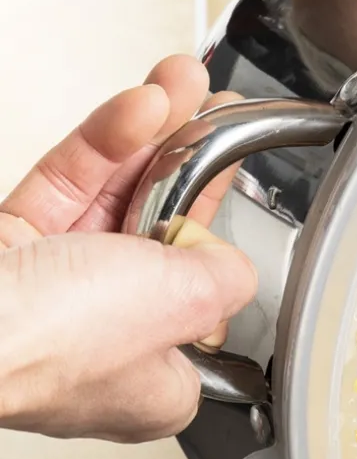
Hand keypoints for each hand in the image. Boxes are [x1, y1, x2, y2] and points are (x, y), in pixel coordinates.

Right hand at [0, 56, 255, 442]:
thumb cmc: (53, 339)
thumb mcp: (189, 301)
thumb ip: (226, 274)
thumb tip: (226, 258)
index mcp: (156, 375)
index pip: (204, 299)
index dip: (217, 242)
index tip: (234, 186)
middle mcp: (108, 335)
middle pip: (162, 234)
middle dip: (190, 162)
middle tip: (215, 111)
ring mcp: (58, 290)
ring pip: (116, 199)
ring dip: (153, 137)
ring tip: (182, 83)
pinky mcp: (15, 248)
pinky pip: (69, 185)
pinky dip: (104, 143)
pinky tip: (140, 106)